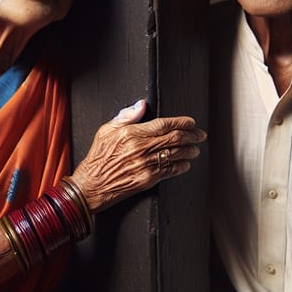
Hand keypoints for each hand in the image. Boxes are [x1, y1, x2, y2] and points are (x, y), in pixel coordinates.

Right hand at [71, 98, 207, 212]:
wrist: (90, 186)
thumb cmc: (97, 158)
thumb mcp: (106, 130)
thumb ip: (126, 116)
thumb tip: (141, 104)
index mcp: (131, 134)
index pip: (164, 124)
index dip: (181, 122)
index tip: (190, 122)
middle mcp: (140, 149)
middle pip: (175, 138)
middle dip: (192, 135)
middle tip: (200, 134)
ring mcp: (145, 165)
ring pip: (176, 154)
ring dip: (190, 150)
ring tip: (196, 148)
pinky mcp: (147, 180)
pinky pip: (170, 171)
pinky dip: (181, 166)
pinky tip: (185, 164)